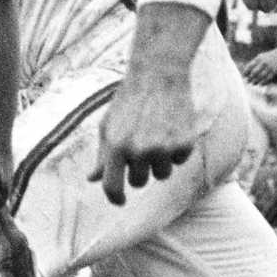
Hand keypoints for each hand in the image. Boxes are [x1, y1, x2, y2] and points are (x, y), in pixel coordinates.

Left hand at [96, 69, 202, 205]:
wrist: (158, 76)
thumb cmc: (128, 102)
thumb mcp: (108, 126)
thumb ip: (102, 155)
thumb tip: (92, 179)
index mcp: (115, 147)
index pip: (112, 187)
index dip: (116, 198)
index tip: (121, 200)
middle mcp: (139, 151)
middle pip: (139, 182)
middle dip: (139, 170)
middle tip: (141, 147)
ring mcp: (163, 148)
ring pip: (162, 174)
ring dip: (159, 161)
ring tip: (156, 135)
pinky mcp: (184, 143)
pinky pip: (180, 161)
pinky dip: (177, 151)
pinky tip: (172, 129)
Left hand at [240, 47, 276, 84]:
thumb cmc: (269, 56)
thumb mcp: (261, 56)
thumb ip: (254, 62)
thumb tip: (246, 70)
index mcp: (259, 58)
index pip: (250, 66)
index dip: (246, 72)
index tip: (243, 76)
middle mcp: (263, 62)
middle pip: (254, 72)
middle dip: (250, 78)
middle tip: (247, 81)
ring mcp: (269, 67)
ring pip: (261, 76)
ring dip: (256, 81)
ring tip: (253, 84)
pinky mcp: (275, 71)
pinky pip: (268, 78)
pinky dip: (264, 82)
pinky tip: (261, 84)